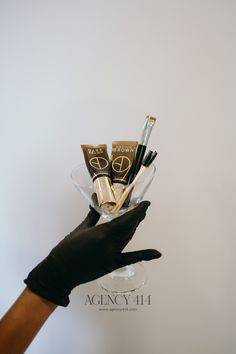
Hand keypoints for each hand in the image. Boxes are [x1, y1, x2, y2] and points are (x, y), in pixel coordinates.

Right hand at [24, 201, 160, 305]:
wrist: (61, 271)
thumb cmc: (67, 248)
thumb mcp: (81, 229)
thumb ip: (93, 214)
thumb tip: (96, 199)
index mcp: (102, 233)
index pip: (125, 220)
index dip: (138, 211)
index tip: (146, 203)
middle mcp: (110, 244)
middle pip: (129, 228)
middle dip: (137, 218)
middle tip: (142, 208)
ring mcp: (112, 256)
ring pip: (128, 238)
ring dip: (134, 228)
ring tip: (139, 218)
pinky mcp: (112, 265)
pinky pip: (130, 259)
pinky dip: (144, 255)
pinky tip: (157, 253)